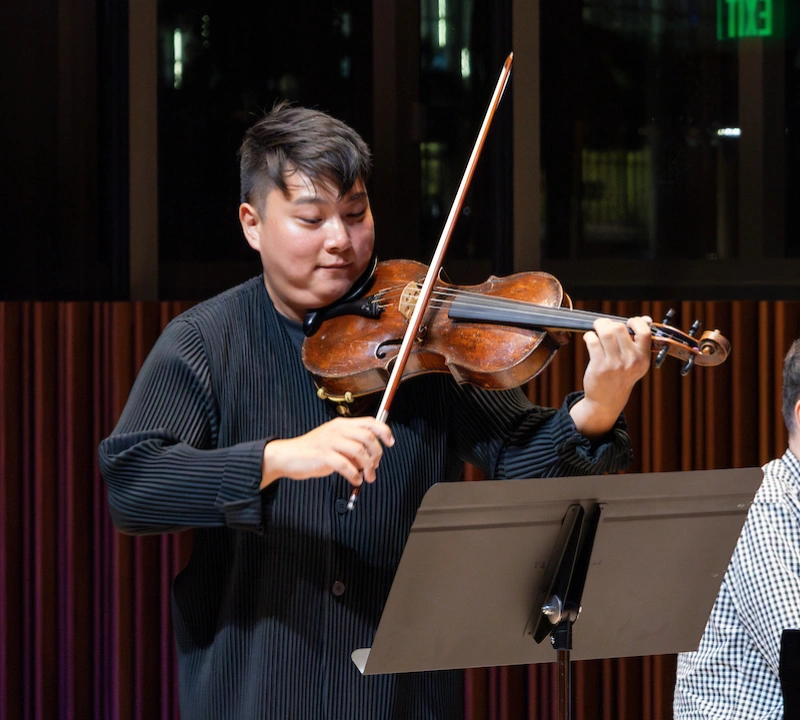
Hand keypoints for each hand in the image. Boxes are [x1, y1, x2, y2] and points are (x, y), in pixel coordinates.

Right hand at [260, 417, 394, 488]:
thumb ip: (352, 448)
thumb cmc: (313, 451)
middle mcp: (337, 429)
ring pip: (359, 451)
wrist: (288, 456)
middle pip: (367, 436)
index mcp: (341, 424)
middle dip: (377, 453)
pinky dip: (355, 474)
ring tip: (368, 477)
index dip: (384, 431)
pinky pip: (346, 465)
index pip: (369, 422)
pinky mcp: (323, 455)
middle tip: (375, 466)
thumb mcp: (335, 444)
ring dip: (368, 467)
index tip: (390, 442)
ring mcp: (329, 441)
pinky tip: (355, 480)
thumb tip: (371, 459)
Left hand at [569, 316, 651, 437]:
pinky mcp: (599, 367)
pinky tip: (590, 339)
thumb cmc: (621, 376)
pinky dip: (589, 336)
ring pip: (605, 332)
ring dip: (598, 326)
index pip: (644, 332)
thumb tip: (646, 318)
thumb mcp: (636, 362)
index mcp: (643, 358)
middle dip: (609, 323)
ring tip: (597, 329)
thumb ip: (640, 342)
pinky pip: (592, 341)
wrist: (607, 400)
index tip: (628, 322)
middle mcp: (631, 361)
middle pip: (620, 328)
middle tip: (604, 326)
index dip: (635, 322)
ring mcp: (615, 364)